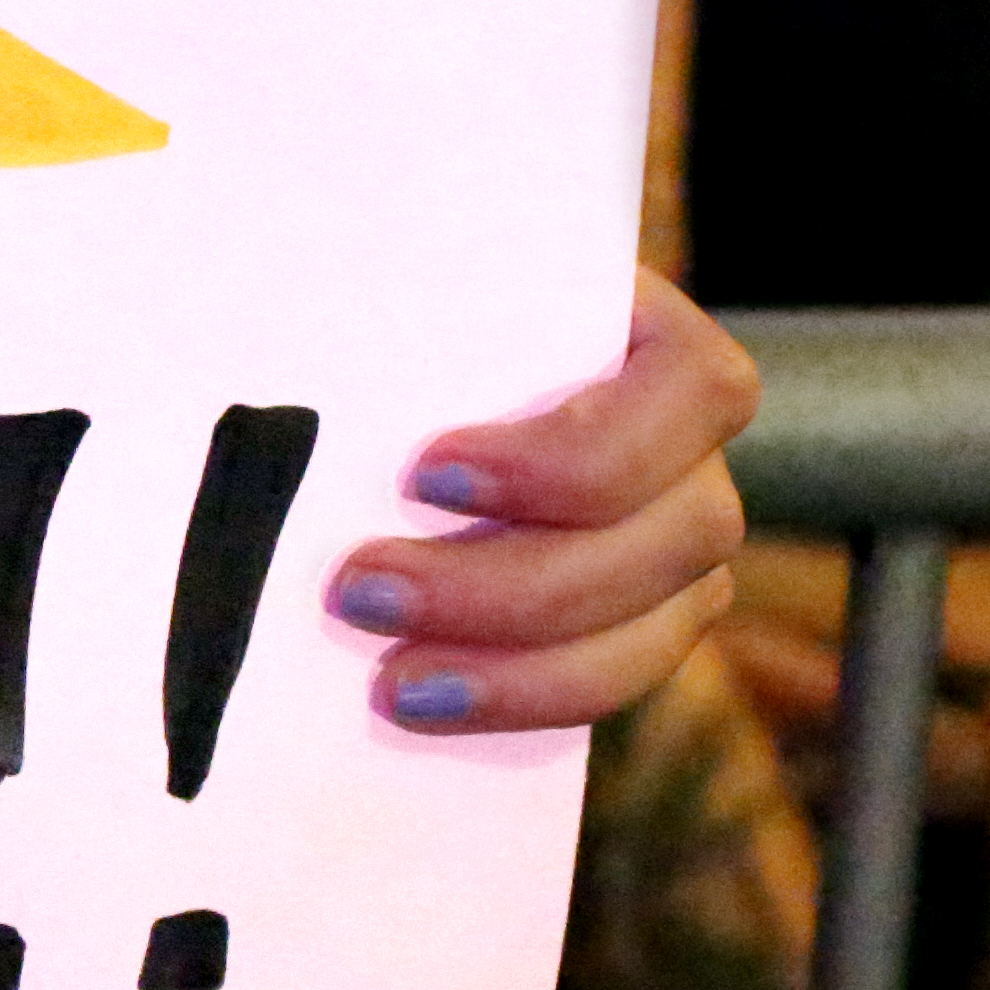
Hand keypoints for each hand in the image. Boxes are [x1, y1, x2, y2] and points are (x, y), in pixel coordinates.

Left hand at [329, 268, 754, 733]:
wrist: (339, 362)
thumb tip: (293, 378)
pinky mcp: (625, 612)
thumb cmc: (346, 307)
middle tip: (359, 592)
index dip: (577, 451)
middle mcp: (680, 436)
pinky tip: (426, 708)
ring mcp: (664, 531)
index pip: (695, 386)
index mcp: (640, 326)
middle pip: (679, 531)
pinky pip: (612, 679)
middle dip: (514, 585)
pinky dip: (523, 703)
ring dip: (526, 670)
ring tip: (393, 683)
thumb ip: (356, 306)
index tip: (425, 475)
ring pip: (657, 626)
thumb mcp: (359, 282)